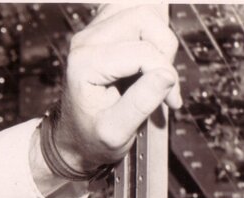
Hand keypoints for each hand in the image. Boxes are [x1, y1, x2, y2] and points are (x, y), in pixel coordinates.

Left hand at [55, 5, 181, 174]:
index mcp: (84, 63)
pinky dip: (152, 30)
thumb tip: (166, 75)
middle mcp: (85, 41)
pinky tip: (150, 54)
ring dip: (159, 40)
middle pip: (144, 19)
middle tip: (163, 81)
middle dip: (163, 50)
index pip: (143, 51)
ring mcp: (93, 31)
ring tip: (155, 70)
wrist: (74, 138)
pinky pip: (136, 11)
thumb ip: (140, 103)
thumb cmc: (90, 138)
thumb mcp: (115, 132)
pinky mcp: (103, 29)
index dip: (165, 74)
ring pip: (144, 11)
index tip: (170, 101)